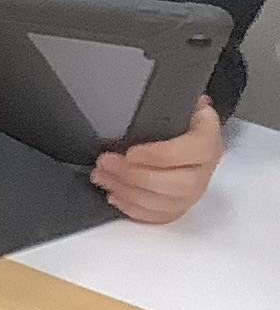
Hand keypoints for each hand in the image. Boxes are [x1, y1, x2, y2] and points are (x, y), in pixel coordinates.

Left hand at [93, 98, 222, 225]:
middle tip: (104, 164)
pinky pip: (159, 217)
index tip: (129, 152)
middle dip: (134, 176)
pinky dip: (133, 209)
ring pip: (165, 203)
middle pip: (177, 184)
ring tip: (101, 177)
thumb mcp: (179, 105)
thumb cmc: (179, 122)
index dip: (159, 155)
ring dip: (127, 192)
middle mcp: (205, 171)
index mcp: (208, 142)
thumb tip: (164, 93)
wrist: (190, 137)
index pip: (192, 152)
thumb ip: (173, 102)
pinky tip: (114, 195)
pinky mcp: (178, 207)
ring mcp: (193, 193)